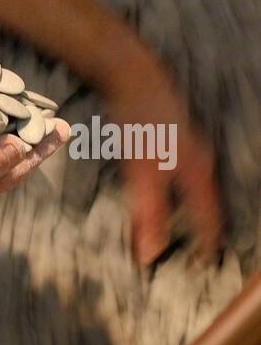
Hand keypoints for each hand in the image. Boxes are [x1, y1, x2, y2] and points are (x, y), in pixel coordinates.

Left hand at [105, 61, 222, 266]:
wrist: (133, 75)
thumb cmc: (143, 123)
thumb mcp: (143, 173)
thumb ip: (149, 213)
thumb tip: (150, 255)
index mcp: (199, 174)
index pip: (210, 222)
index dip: (204, 248)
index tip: (197, 270)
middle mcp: (199, 162)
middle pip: (203, 205)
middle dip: (194, 230)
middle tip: (183, 254)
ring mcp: (186, 147)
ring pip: (189, 188)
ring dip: (181, 210)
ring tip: (170, 229)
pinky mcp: (169, 136)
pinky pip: (175, 173)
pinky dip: (169, 190)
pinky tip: (154, 191)